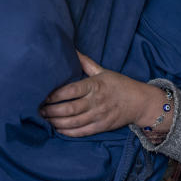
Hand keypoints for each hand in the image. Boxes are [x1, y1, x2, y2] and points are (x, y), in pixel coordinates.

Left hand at [41, 51, 166, 136]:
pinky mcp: (102, 126)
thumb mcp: (103, 71)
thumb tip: (71, 48)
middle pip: (70, 109)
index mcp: (95, 85)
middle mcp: (97, 101)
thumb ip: (85, 63)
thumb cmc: (119, 84)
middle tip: (40, 110)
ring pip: (73, 122)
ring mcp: (99, 115)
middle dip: (51, 111)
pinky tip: (58, 129)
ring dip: (56, 122)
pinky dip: (67, 132)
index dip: (55, 95)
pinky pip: (81, 132)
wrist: (140, 102)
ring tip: (46, 119)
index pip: (71, 90)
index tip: (44, 95)